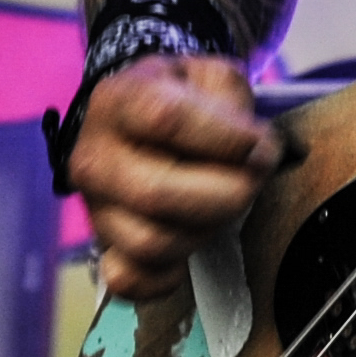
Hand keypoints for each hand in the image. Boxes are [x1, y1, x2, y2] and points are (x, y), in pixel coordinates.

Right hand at [67, 55, 286, 300]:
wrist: (140, 123)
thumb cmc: (181, 99)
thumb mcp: (209, 76)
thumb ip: (234, 103)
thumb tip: (253, 152)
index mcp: (118, 101)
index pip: (165, 120)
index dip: (226, 139)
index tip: (260, 145)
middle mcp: (94, 157)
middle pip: (155, 193)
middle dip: (226, 193)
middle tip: (252, 180)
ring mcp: (95, 207)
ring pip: (151, 242)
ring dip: (206, 229)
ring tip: (222, 204)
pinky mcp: (104, 247)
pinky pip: (130, 280)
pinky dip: (166, 277)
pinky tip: (188, 249)